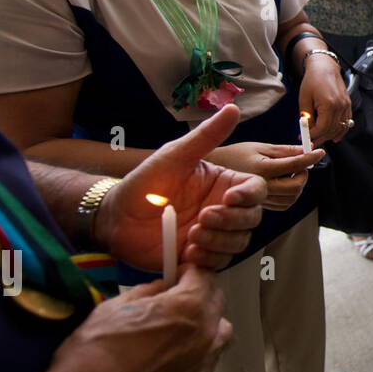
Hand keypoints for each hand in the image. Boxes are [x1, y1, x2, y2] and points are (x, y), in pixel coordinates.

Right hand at [45, 267, 231, 371]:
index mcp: (188, 307)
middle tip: (174, 297)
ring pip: (219, 331)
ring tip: (178, 325)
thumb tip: (160, 288)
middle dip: (198, 294)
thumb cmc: (95, 354)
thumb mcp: (117, 307)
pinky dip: (199, 347)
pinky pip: (209, 356)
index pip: (205, 276)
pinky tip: (174, 350)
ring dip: (205, 322)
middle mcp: (204, 333)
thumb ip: (147, 292)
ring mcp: (203, 361)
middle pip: (215, 302)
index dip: (190, 271)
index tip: (178, 274)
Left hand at [98, 104, 267, 271]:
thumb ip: (206, 136)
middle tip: (202, 217)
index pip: (256, 190)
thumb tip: (233, 108)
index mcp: (224, 184)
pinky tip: (187, 252)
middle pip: (252, 218)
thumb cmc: (146, 182)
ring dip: (219, 241)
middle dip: (231, 221)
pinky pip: (220, 263)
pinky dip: (208, 259)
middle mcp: (225, 209)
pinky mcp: (201, 257)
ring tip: (191, 236)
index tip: (229, 198)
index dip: (249, 196)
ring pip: (239, 242)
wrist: (116, 217)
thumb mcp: (176, 156)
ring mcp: (214, 235)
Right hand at [206, 142, 323, 209]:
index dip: (310, 158)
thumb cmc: (235, 154)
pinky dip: (289, 195)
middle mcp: (261, 187)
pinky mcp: (260, 206)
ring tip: (293, 173)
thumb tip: (307, 148)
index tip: (320, 152)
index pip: (294, 164)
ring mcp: (260, 200)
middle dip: (304, 174)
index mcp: (261, 169)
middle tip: (302, 164)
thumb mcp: (259, 147)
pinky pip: (282, 204)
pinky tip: (284, 182)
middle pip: (295, 187)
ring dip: (298, 185)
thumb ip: (284, 150)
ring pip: (291, 198)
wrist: (210, 172)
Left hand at [298, 51, 352, 144]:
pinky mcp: (348, 105)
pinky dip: (341, 131)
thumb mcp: (304, 98)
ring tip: (319, 139)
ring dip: (329, 136)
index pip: (322, 128)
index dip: (313, 135)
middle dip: (320, 138)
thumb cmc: (313, 80)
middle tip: (310, 142)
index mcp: (329, 104)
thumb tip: (307, 129)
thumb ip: (306, 116)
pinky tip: (335, 137)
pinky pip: (347, 122)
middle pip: (332, 130)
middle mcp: (340, 106)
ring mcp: (346, 106)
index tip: (305, 137)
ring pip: (340, 128)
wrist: (324, 67)